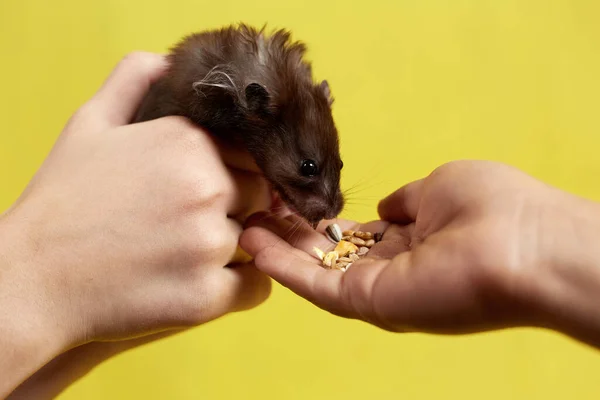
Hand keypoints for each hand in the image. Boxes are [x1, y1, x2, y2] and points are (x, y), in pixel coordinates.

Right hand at [0, 52, 270, 394]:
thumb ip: (133, 80)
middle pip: (258, 196)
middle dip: (235, 207)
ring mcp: (209, 244)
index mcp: (188, 143)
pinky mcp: (206, 296)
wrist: (32, 278)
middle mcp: (207, 188)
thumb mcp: (90, 123)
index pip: (249, 154)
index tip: (209, 190)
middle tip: (193, 224)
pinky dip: (242, 285)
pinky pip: (256, 287)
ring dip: (234, 246)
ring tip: (188, 253)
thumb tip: (170, 61)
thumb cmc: (63, 202)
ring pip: (257, 240)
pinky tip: (210, 279)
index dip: (233, 172)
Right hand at [240, 160, 599, 345]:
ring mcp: (378, 287)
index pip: (354, 234)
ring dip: (277, 251)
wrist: (520, 243)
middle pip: (329, 254)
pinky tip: (255, 244)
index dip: (321, 218)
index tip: (288, 199)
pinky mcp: (369, 302)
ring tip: (242, 227)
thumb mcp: (441, 186)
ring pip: (314, 272)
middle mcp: (392, 267)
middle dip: (289, 234)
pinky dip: (283, 267)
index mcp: (412, 238)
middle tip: (253, 212)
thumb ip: (407, 200)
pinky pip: (316, 286)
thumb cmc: (493, 206)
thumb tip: (387, 208)